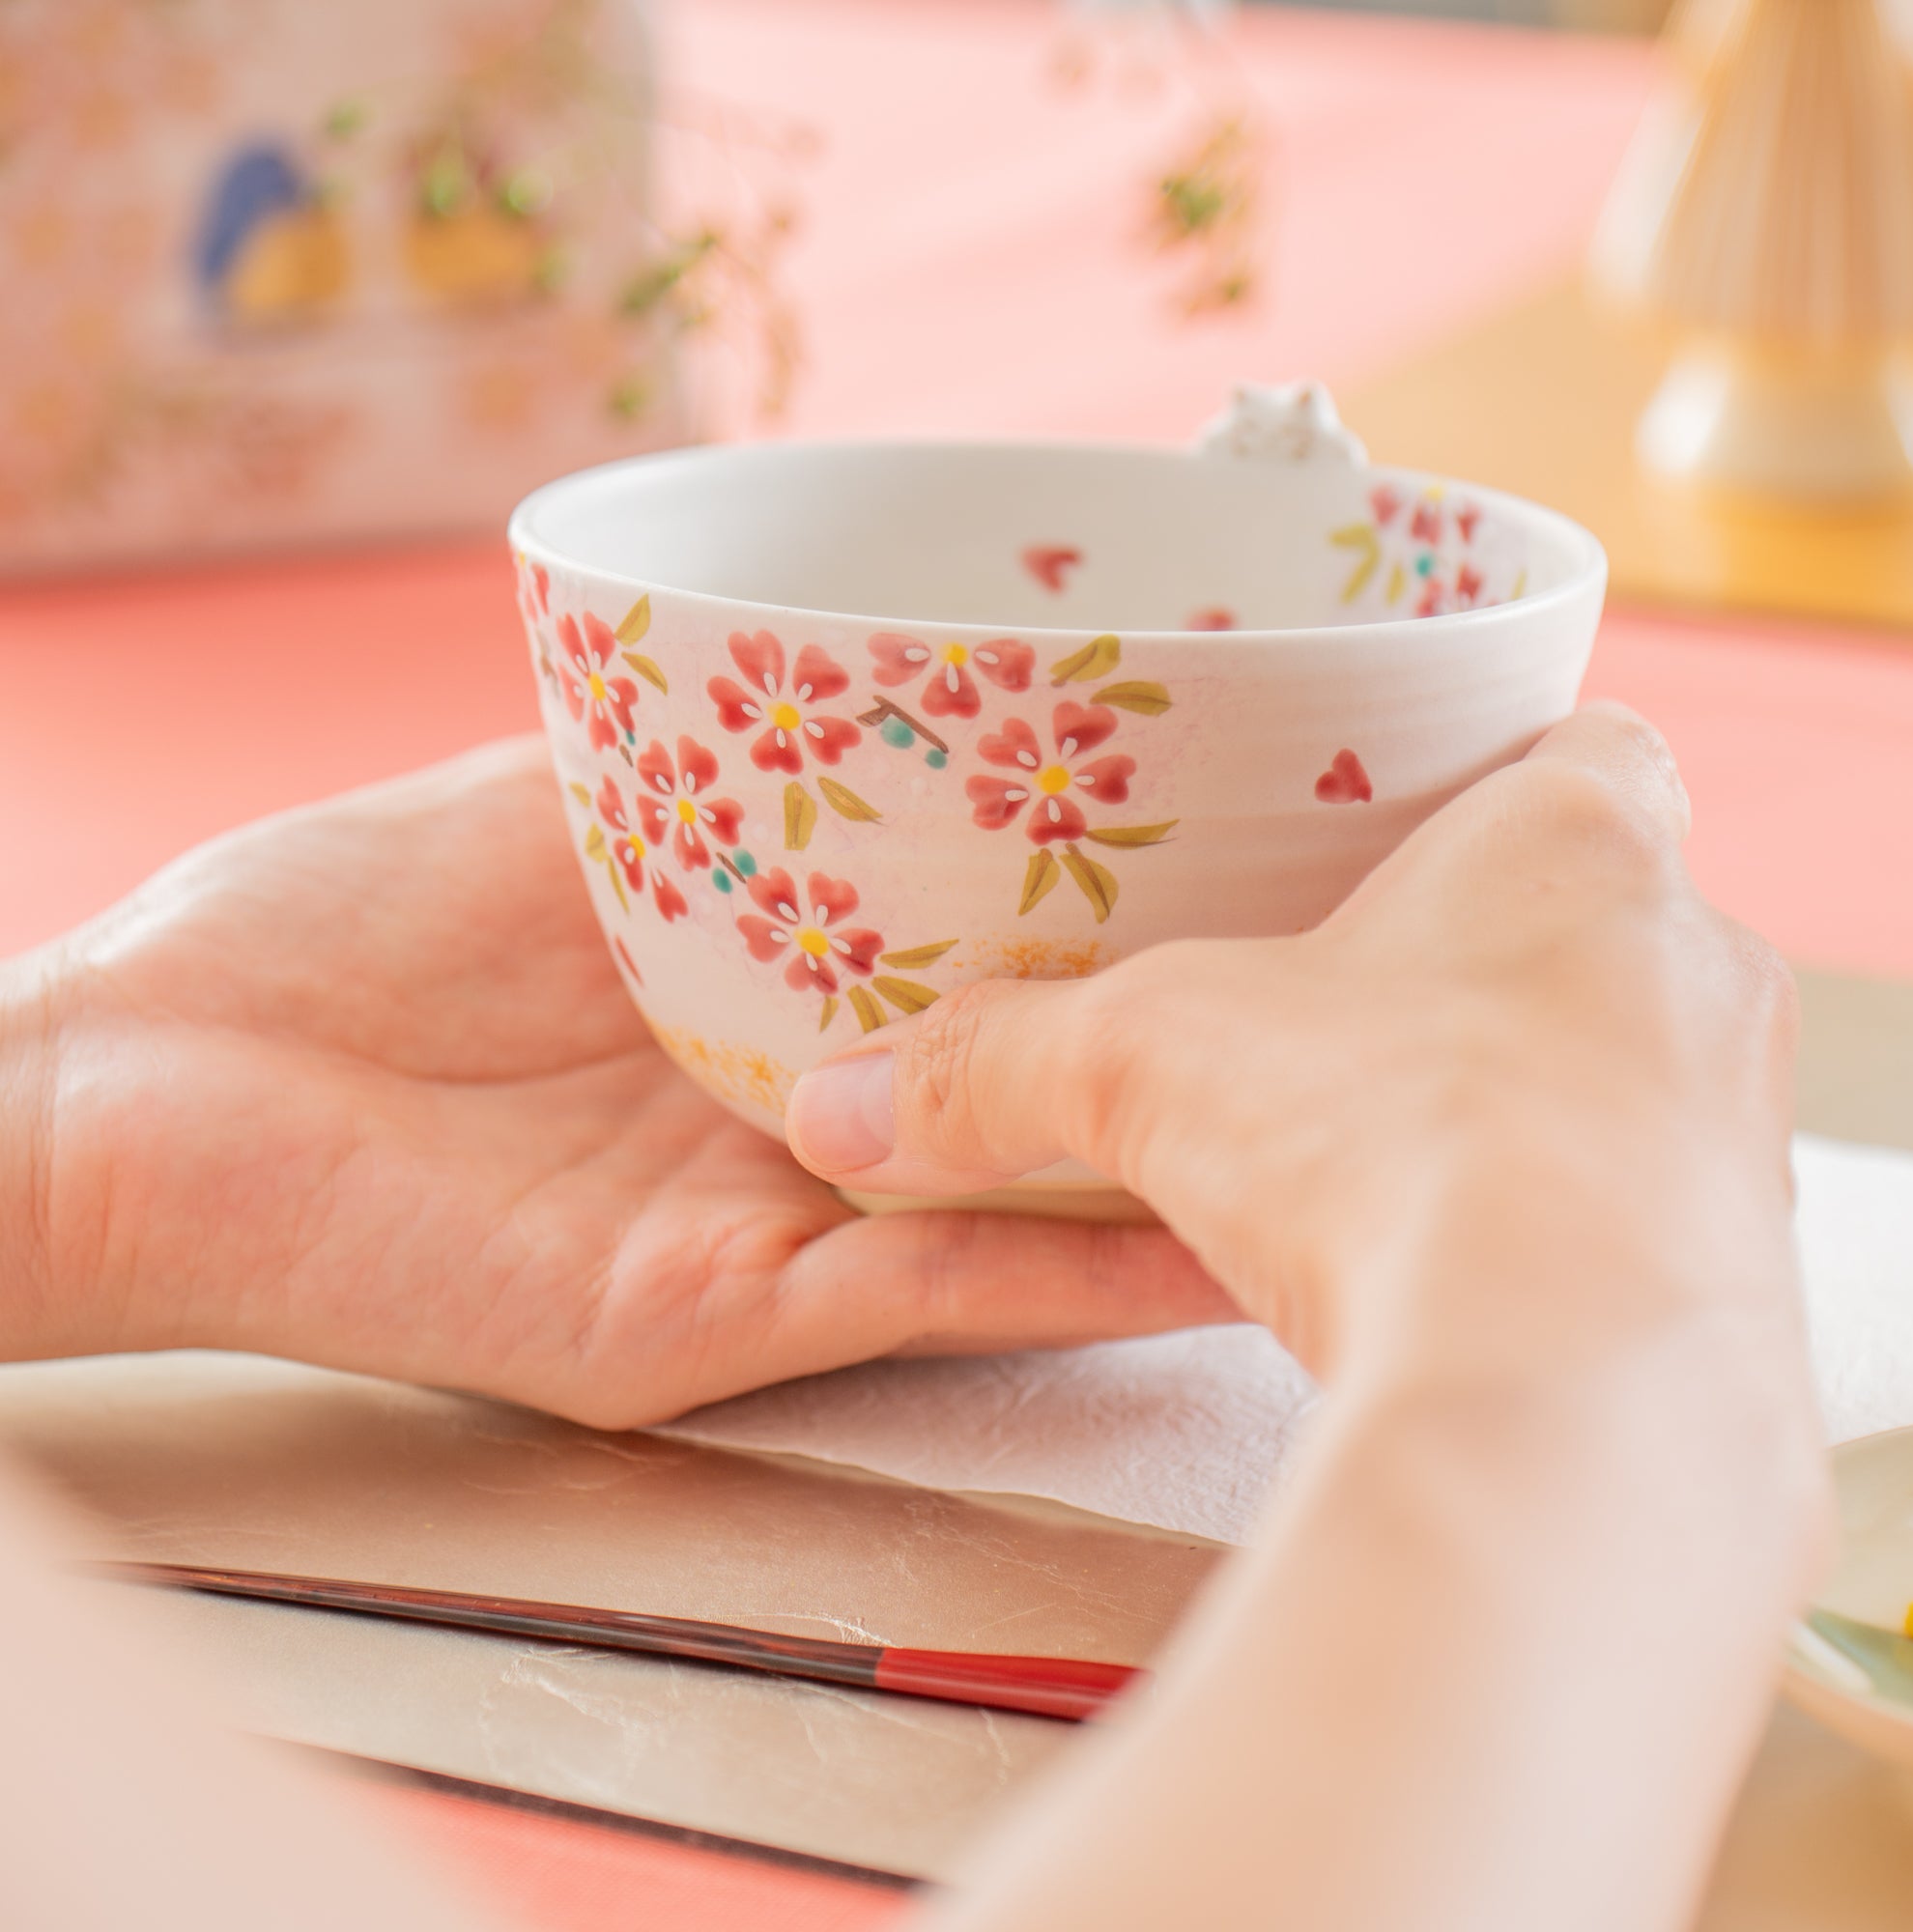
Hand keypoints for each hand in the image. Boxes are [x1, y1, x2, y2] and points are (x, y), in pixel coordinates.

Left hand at [3, 739, 1228, 1423]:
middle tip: (1325, 986)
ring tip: (1314, 1121)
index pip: (953, 969)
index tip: (1223, 855)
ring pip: (999, 1209)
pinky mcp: (711, 1316)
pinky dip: (1057, 1268)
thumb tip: (813, 659)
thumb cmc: (303, 942)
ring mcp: (756, 1229)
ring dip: (1151, 1177)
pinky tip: (1187, 1229)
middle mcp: (774, 1126)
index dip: (1082, 925)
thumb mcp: (530, 814)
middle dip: (1148, 1048)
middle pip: (999, 1096)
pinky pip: (919, 1286)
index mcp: (740, 1009)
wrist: (135, 1092)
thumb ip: (674, 769)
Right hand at [789, 705, 1807, 1394]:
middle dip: (1503, 952)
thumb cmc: (1385, 1141)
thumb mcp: (1147, 1067)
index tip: (1432, 812)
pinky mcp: (1743, 1269)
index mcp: (1576, 842)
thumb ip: (995, 1067)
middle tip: (1380, 991)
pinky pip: (1654, 1215)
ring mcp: (1738, 1123)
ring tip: (1410, 1145)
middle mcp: (1693, 965)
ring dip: (1546, 1097)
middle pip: (1609, 917)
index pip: (1593, 744)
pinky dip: (1569, 1226)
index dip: (1512, 767)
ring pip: (1641, 1072)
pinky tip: (1468, 1267)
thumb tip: (839, 1104)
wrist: (1568, 1390)